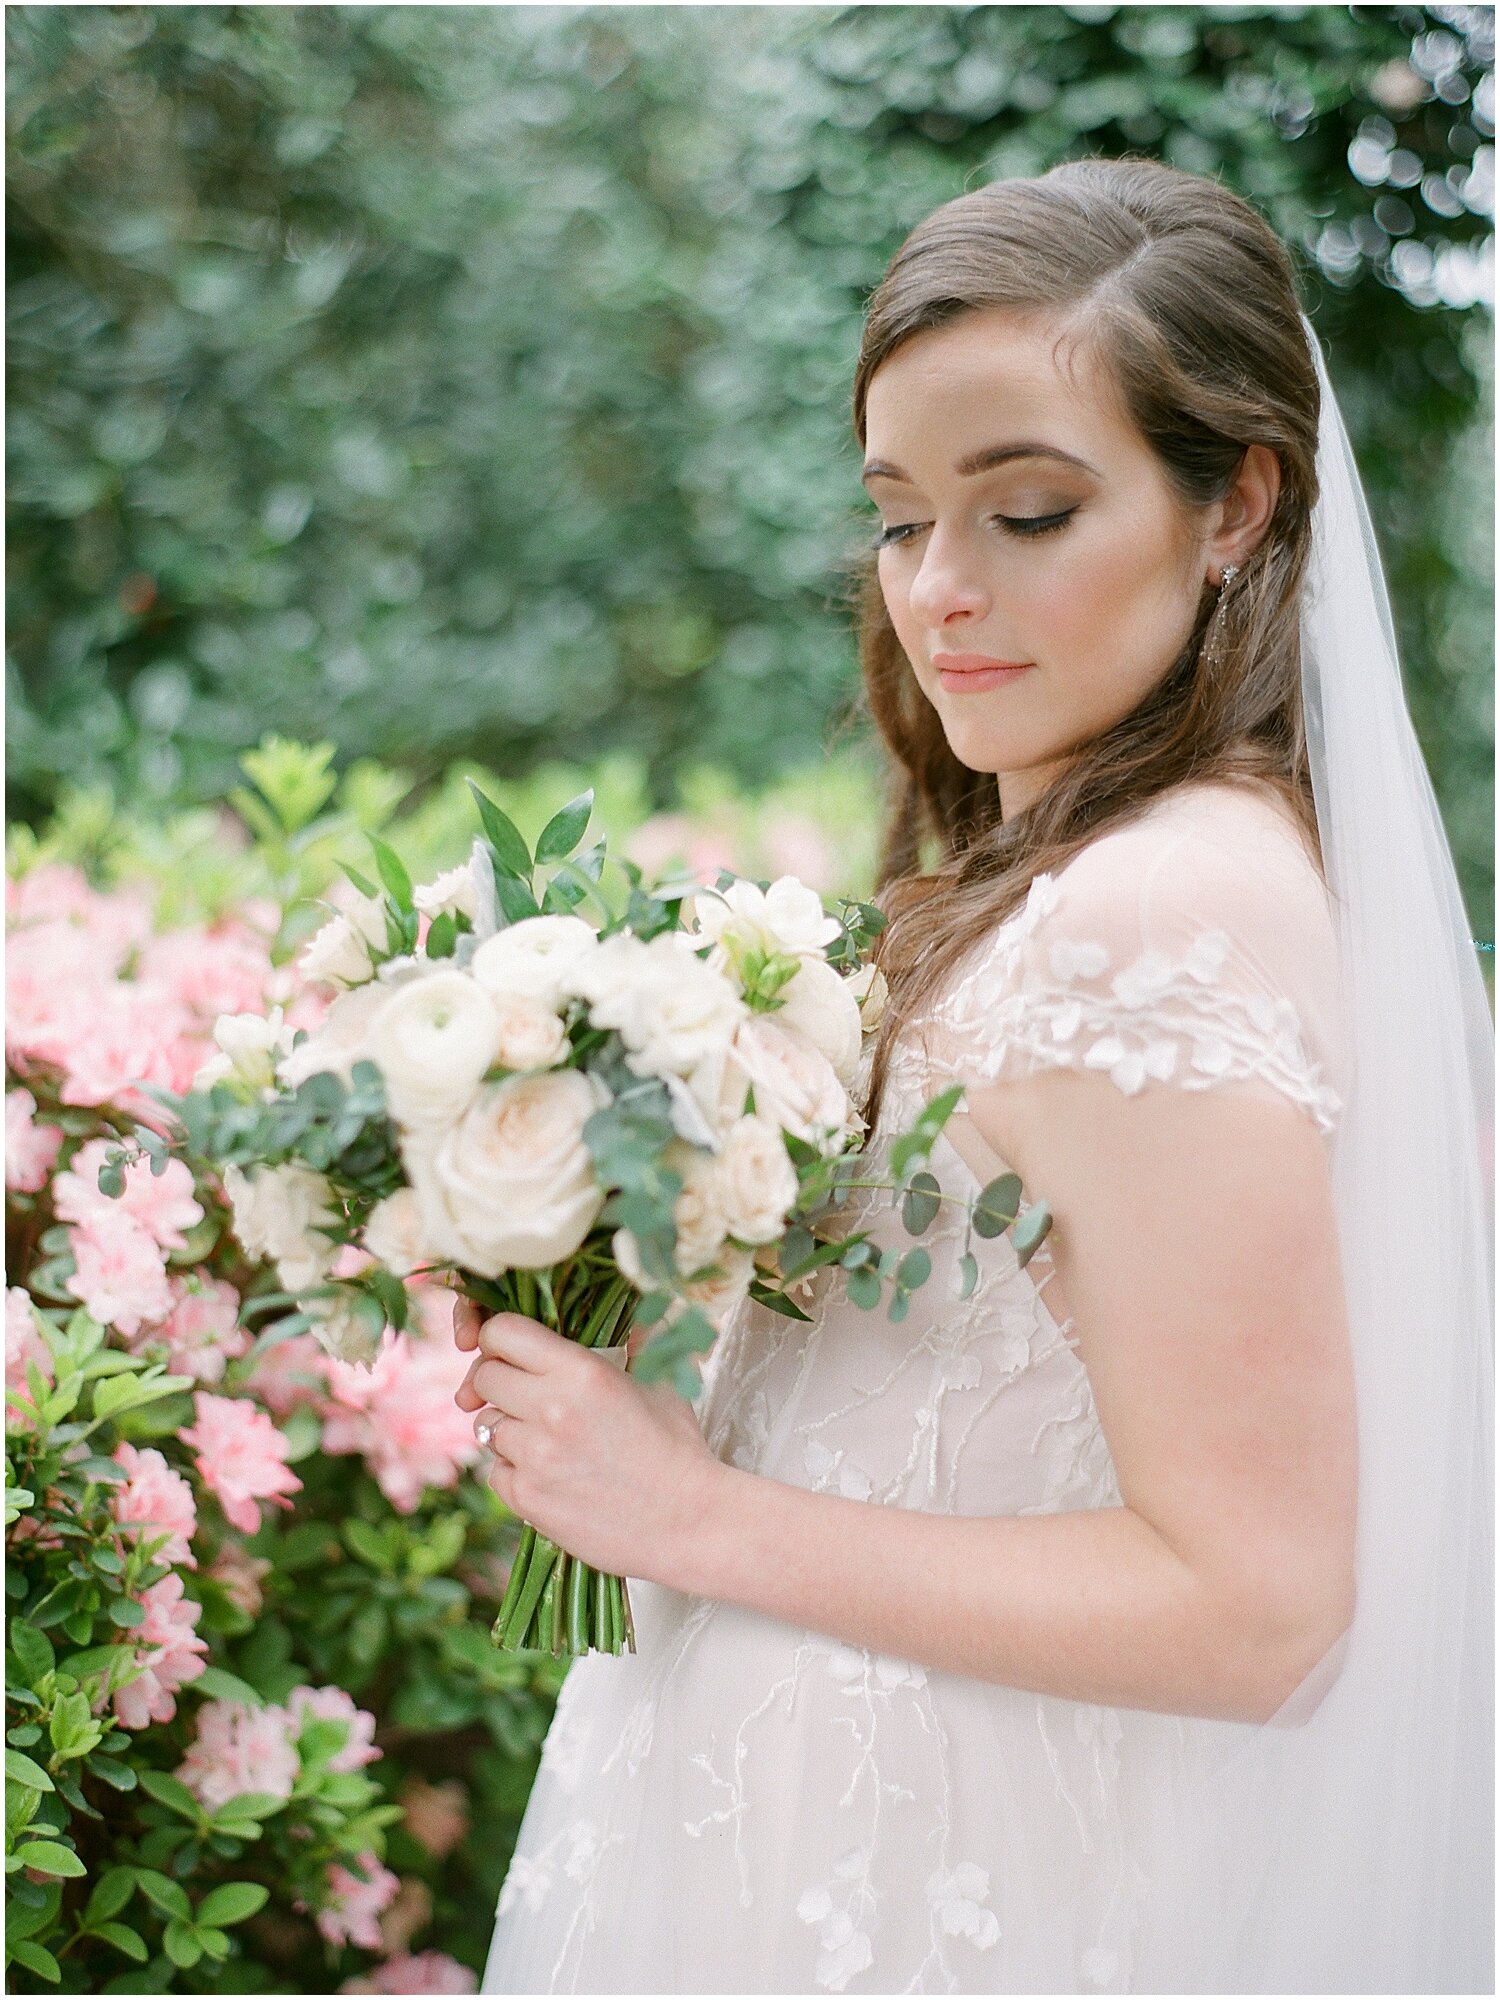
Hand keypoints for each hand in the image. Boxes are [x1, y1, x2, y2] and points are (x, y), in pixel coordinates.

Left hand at [454, 1311, 726, 1587]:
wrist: (688, 1522)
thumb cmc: (678, 1448)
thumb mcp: (661, 1380)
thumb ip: (633, 1338)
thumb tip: (625, 1306)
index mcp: (583, 1371)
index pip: (503, 1332)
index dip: (500, 1338)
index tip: (510, 1350)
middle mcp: (551, 1409)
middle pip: (485, 1377)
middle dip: (499, 1381)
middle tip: (524, 1394)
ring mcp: (535, 1458)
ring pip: (487, 1427)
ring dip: (509, 1429)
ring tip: (548, 1440)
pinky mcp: (527, 1499)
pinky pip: (495, 1472)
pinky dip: (515, 1472)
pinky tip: (550, 1474)